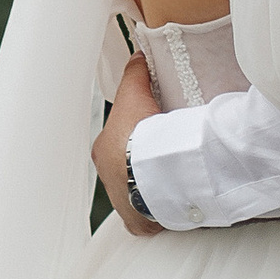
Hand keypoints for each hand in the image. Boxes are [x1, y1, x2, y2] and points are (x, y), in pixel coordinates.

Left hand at [90, 50, 164, 235]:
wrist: (155, 171)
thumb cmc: (142, 135)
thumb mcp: (134, 95)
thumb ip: (135, 75)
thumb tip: (138, 56)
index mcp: (103, 153)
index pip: (118, 142)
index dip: (137, 136)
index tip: (154, 135)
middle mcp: (108, 181)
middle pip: (127, 170)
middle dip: (144, 164)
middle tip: (168, 156)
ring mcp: (123, 203)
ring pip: (140, 193)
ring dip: (154, 187)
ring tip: (176, 178)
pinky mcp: (139, 222)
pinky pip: (151, 216)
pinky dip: (162, 209)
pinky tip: (176, 202)